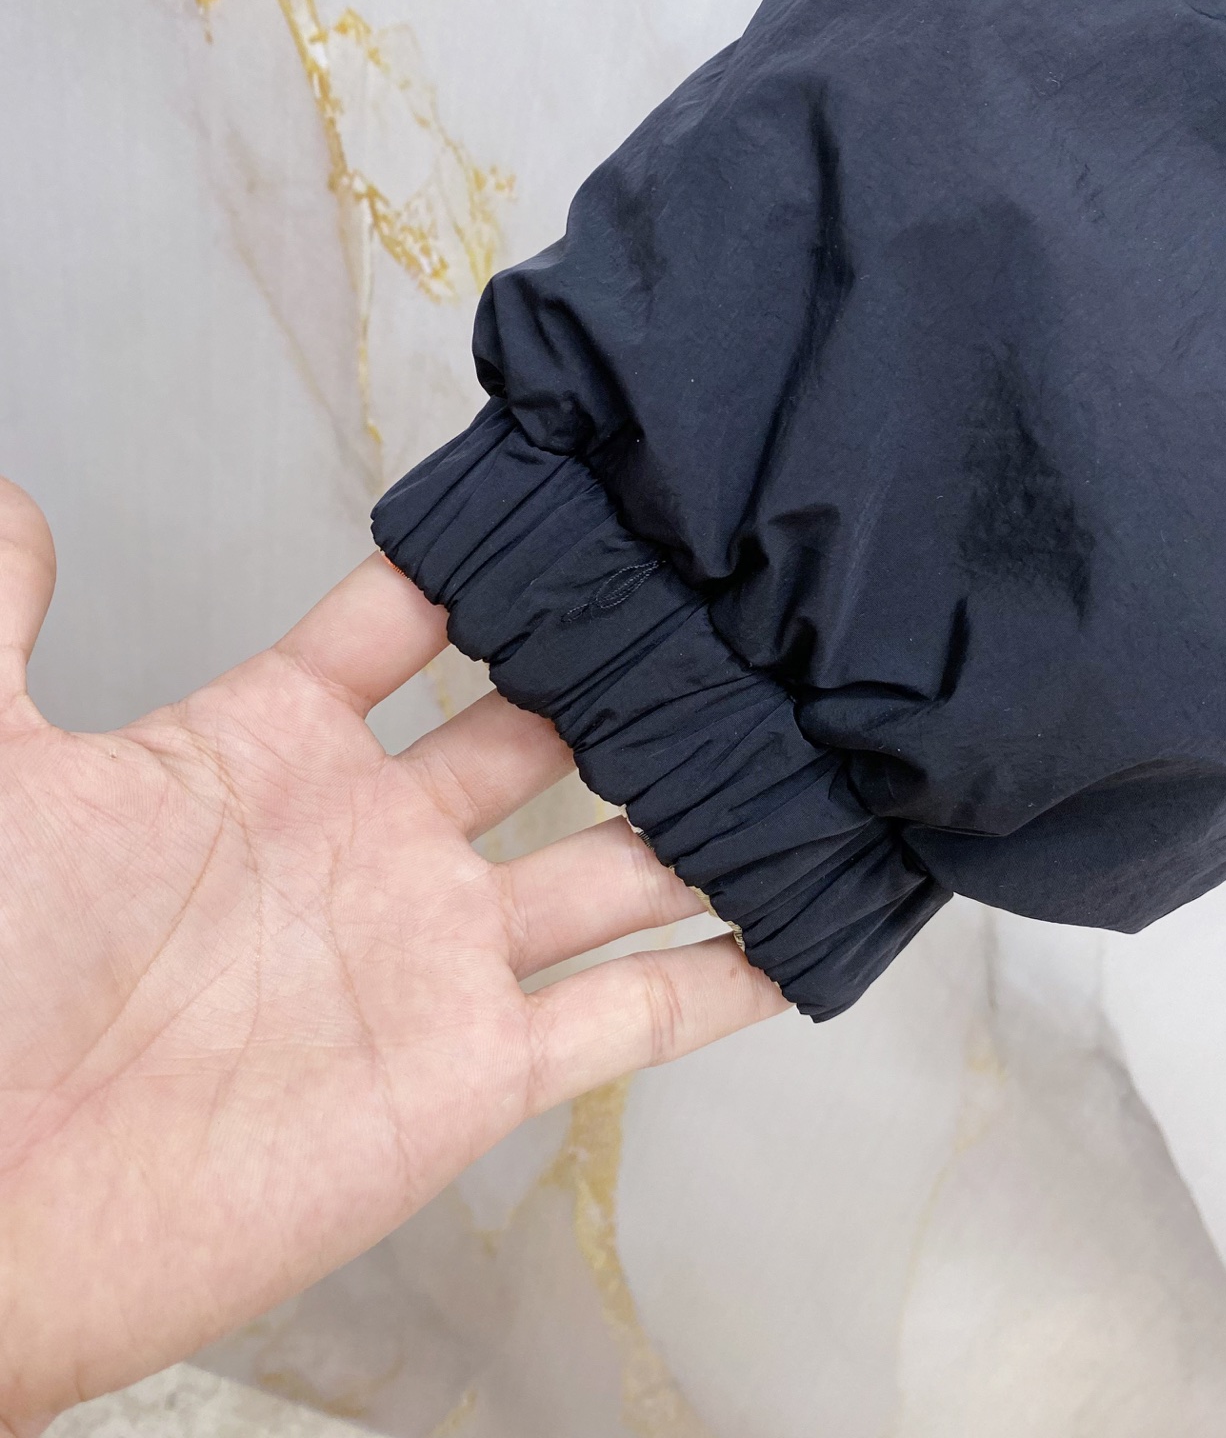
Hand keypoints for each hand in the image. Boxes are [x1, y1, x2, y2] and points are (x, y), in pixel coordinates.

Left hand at [0, 479, 783, 1433]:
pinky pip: (626, 1015)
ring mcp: (433, 954)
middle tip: (724, 605)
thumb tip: (17, 504)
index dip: (485, 567)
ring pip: (612, 860)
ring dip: (699, 810)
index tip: (576, 501)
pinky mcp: (472, 1070)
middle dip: (625, 672)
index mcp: (272, 748)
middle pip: (539, 731)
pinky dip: (716, 983)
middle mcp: (373, 840)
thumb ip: (5, 621)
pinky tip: (792, 941)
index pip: (407, 624)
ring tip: (799, 742)